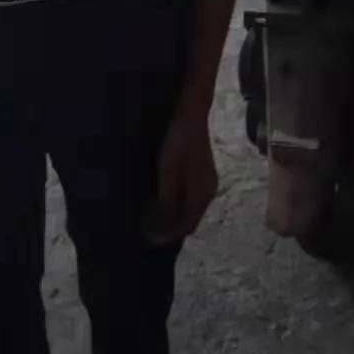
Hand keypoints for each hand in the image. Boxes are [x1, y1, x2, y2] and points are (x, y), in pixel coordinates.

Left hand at [147, 113, 217, 244]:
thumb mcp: (168, 173)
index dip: (167, 236)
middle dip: (169, 228)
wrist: (192, 114)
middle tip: (145, 228)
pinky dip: (175, 203)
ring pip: (189, 209)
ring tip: (150, 215)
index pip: (186, 227)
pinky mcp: (202, 173)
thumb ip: (166, 202)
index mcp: (202, 194)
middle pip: (189, 220)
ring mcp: (206, 182)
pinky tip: (161, 197)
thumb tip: (159, 231)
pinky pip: (189, 197)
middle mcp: (208, 192)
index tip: (147, 240)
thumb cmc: (178, 143)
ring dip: (172, 215)